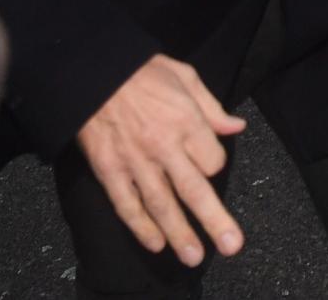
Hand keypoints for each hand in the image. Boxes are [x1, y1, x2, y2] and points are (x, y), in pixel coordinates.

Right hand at [75, 55, 247, 266]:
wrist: (91, 72)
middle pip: (194, 190)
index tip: (208, 163)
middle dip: (214, 221)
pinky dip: (141, 226)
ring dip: (179, 233)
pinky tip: (155, 243)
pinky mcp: (109, 170)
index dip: (214, 165)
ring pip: (161, 205)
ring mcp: (135, 161)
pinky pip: (127, 204)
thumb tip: (237, 128)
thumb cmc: (141, 71)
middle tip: (231, 246)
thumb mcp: (185, 76)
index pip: (212, 160)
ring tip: (193, 256)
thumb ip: (212, 108)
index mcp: (185, 121)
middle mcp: (164, 146)